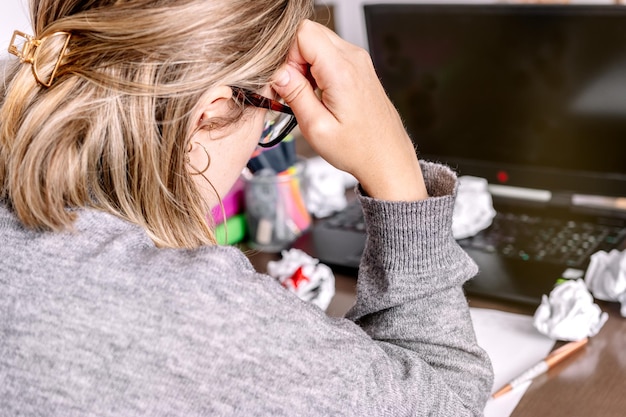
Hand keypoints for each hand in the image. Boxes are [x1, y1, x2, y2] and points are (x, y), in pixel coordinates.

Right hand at [271, 20, 426, 200]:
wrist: (387, 157)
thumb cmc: (357, 149)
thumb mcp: (317, 128)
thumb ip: (295, 94)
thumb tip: (277, 71)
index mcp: (342, 70)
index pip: (302, 33)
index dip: (288, 55)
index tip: (289, 82)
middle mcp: (354, 58)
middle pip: (309, 32)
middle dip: (294, 58)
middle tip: (296, 90)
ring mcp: (359, 60)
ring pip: (318, 41)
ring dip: (305, 64)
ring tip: (310, 95)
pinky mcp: (359, 66)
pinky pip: (330, 53)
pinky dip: (317, 68)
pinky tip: (321, 94)